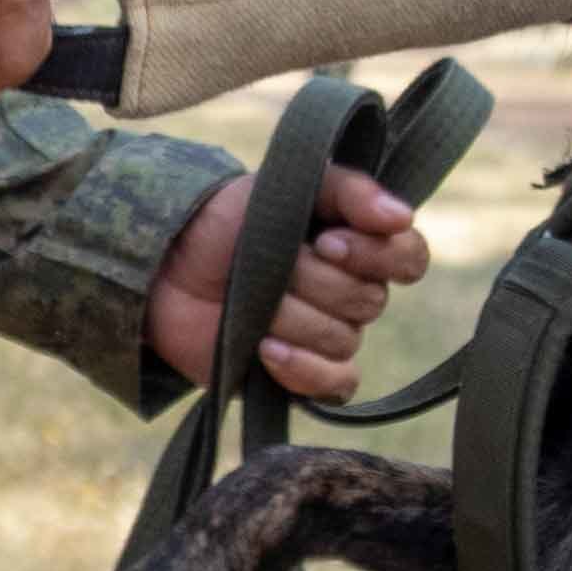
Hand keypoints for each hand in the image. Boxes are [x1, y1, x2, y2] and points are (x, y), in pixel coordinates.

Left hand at [146, 163, 435, 402]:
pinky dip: (302, 368)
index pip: (409, 257)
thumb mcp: (280, 185)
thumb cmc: (223, 221)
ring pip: (342, 339)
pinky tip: (265, 349)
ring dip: (290, 316)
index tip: (327, 241)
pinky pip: (334, 385)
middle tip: (271, 264)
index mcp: (355, 245)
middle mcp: (349, 292)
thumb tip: (401, 216)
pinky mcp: (300, 375)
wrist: (162, 267)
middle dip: (312, 281)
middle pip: (369, 300)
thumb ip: (345, 189)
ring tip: (249, 301)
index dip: (378, 256)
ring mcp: (325, 336)